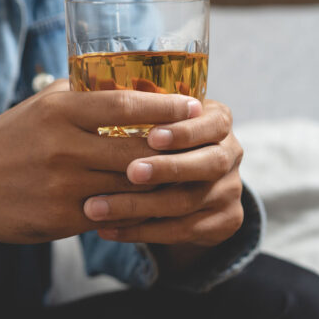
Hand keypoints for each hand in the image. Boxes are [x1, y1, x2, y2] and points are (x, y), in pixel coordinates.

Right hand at [0, 81, 201, 250]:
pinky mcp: (58, 218)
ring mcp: (61, 185)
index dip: (167, 107)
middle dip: (175, 150)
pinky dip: (134, 210)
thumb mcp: (38, 108)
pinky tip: (153, 207)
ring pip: (128, 186)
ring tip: (189, 177)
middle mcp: (62, 146)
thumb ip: (80, 95)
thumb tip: (127, 80)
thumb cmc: (4, 141)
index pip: (126, 104)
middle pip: (136, 149)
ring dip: (161, 184)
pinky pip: (110, 214)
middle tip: (205, 146)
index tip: (195, 107)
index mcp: (58, 111)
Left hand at [81, 99, 243, 247]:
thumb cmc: (151, 140)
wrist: (178, 185)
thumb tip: (87, 86)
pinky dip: (139, 232)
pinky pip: (180, 232)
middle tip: (130, 172)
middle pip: (208, 164)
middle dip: (167, 168)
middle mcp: (230, 155)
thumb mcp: (149, 117)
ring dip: (138, 206)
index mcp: (217, 121)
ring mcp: (230, 191)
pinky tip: (106, 230)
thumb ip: (132, 104)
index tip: (151, 136)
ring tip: (95, 207)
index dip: (185, 131)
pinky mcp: (224, 223)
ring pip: (186, 202)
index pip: (213, 123)